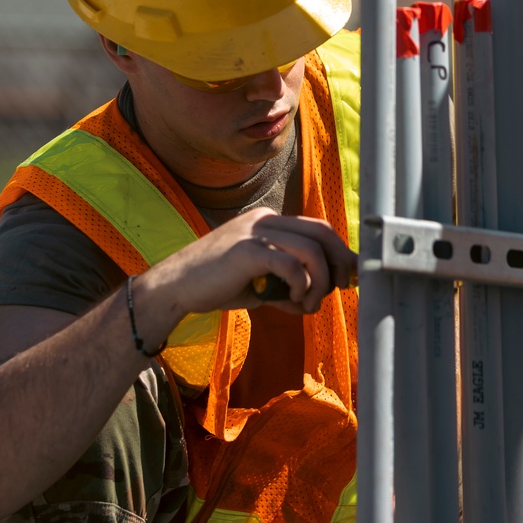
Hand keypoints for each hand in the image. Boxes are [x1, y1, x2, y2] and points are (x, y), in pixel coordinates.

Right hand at [135, 210, 356, 341]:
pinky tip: (293, 300)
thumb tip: (311, 300)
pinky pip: (289, 265)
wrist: (174, 288)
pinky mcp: (246, 251)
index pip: (316, 229)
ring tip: (310, 303)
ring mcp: (254, 233)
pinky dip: (300, 285)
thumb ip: (285, 286)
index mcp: (268, 221)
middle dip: (339, 262)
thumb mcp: (258, 284)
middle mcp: (264, 220)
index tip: (347, 276)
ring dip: (319, 281)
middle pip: (321, 232)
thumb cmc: (215, 285)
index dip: (339, 251)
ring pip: (310, 249)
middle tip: (340, 288)